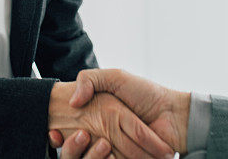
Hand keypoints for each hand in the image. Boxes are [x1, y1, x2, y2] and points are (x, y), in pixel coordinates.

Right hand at [48, 81, 173, 158]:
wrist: (174, 114)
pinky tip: (109, 152)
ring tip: (102, 144)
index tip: (53, 134)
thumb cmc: (146, 93)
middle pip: (75, 154)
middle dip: (72, 150)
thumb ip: (90, 79)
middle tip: (80, 137)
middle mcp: (102, 138)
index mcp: (96, 120)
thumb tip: (72, 101)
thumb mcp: (115, 77)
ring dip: (91, 157)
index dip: (57, 137)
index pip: (69, 134)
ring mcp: (115, 153)